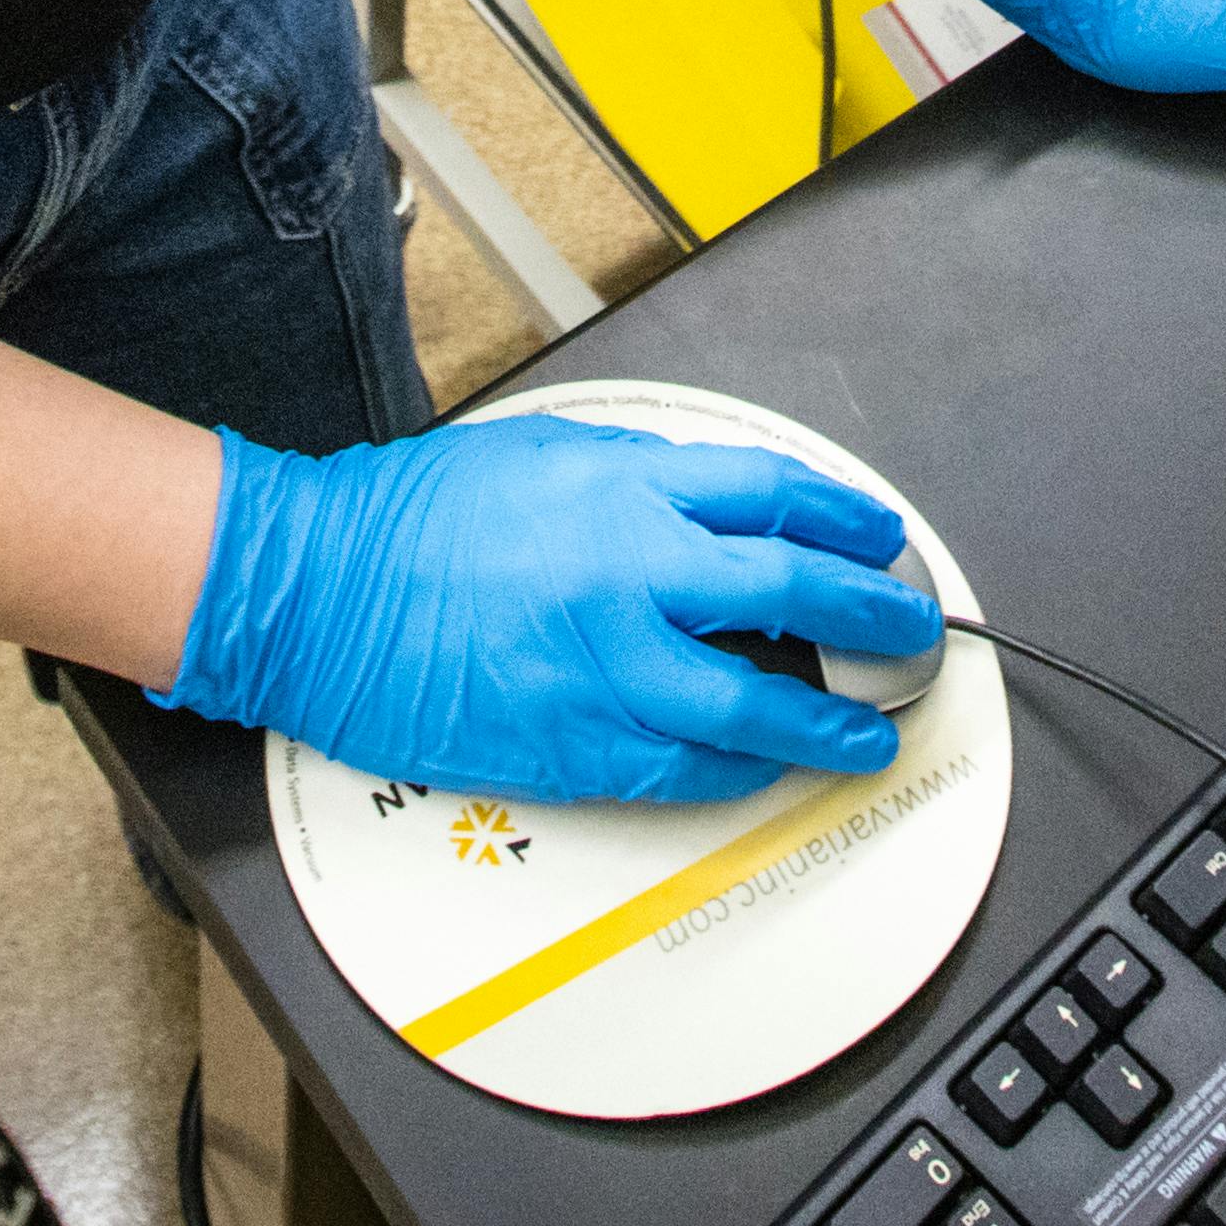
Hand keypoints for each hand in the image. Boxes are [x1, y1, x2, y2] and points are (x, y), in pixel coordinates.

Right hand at [167, 416, 943, 807]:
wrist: (316, 592)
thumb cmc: (404, 521)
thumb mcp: (538, 454)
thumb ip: (631, 479)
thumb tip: (706, 508)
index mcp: (624, 490)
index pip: (774, 499)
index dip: (844, 523)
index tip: (878, 541)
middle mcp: (629, 576)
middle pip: (791, 595)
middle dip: (870, 616)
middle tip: (909, 632)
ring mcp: (604, 669)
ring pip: (752, 708)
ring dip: (825, 724)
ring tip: (865, 733)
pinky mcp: (570, 745)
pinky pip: (681, 770)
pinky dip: (736, 771)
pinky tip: (764, 768)